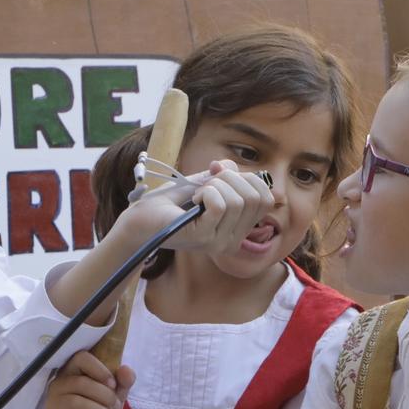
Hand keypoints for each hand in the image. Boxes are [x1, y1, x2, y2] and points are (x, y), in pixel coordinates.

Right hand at [42, 351, 133, 408]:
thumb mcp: (114, 397)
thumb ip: (123, 382)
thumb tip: (126, 370)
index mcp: (72, 372)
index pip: (81, 358)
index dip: (99, 369)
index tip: (113, 384)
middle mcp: (57, 384)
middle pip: (81, 383)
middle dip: (104, 396)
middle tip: (115, 407)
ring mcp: (51, 404)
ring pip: (76, 402)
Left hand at [117, 160, 279, 257]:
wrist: (142, 219)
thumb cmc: (172, 203)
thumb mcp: (204, 183)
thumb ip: (224, 174)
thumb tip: (227, 166)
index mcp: (239, 229)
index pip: (267, 198)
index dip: (248, 178)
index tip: (222, 175)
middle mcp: (234, 240)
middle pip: (256, 198)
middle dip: (231, 179)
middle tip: (207, 184)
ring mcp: (220, 242)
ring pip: (238, 200)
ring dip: (214, 186)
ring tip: (197, 194)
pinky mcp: (203, 237)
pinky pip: (219, 205)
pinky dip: (205, 192)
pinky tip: (192, 200)